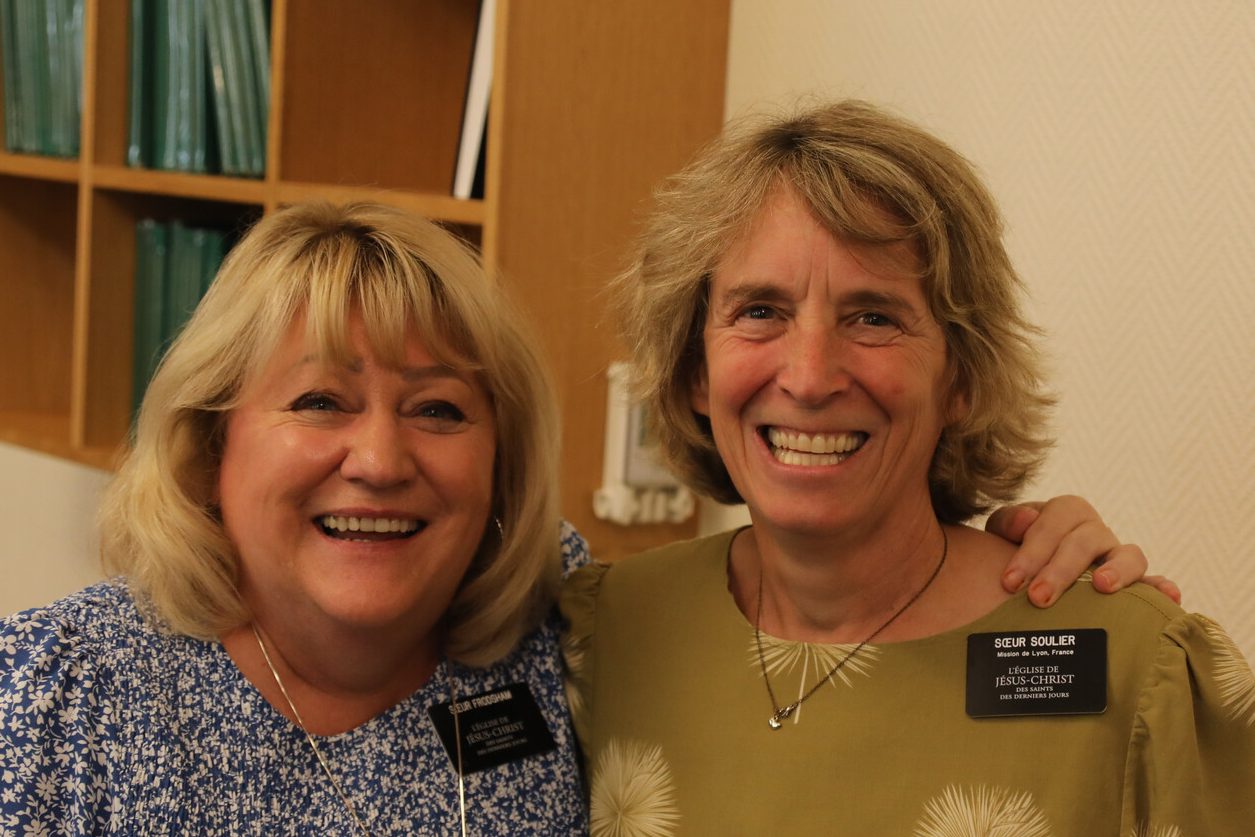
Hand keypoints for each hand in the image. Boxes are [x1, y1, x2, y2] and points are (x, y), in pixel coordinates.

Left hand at [985, 495, 1180, 607]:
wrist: (1032, 570)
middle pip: (1085, 542)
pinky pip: (1154, 583)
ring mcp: (1118, 556)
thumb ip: (1009, 522)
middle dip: (1060, 570)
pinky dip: (1163, 588)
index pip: (1052, 523)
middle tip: (1038, 598)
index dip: (1031, 551)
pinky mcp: (1135, 582)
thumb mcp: (1004, 532)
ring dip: (1118, 570)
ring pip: (1129, 555)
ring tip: (1102, 587)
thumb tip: (1026, 520)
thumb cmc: (1016, 549)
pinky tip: (1169, 599)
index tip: (1010, 581)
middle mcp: (1096, 530)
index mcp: (1065, 512)